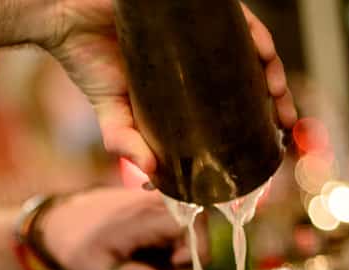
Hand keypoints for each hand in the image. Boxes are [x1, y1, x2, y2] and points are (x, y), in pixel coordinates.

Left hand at [41, 187, 208, 269]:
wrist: (61, 222)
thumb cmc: (78, 247)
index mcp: (145, 213)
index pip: (194, 225)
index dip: (193, 252)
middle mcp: (157, 199)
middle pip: (198, 225)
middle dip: (190, 254)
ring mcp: (159, 197)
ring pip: (191, 225)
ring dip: (181, 250)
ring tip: (155, 266)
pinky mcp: (158, 202)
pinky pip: (180, 221)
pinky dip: (172, 243)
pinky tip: (152, 255)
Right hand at [43, 0, 295, 177]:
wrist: (64, 19)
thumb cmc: (88, 64)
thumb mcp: (112, 117)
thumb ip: (127, 146)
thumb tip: (150, 173)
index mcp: (190, 80)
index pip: (235, 97)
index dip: (260, 115)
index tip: (276, 136)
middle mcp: (200, 51)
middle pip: (252, 72)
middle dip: (276, 96)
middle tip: (284, 120)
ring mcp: (199, 26)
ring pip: (250, 45)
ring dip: (271, 67)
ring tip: (276, 91)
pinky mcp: (195, 4)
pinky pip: (233, 17)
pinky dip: (252, 35)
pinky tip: (262, 52)